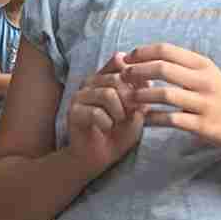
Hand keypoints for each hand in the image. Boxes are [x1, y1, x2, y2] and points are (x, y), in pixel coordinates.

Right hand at [69, 51, 142, 170]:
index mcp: (105, 77)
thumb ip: (140, 95)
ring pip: (107, 94)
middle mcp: (90, 82)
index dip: (135, 78)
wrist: (98, 157)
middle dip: (129, 99)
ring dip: (119, 112)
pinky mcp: (73, 112)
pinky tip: (106, 128)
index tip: (140, 95)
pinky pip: (96, 112)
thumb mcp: (137, 112)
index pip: (120, 62)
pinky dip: (107, 123)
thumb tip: (147, 81)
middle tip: (130, 114)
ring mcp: (79, 96)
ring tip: (118, 122)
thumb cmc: (119, 133)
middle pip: (116, 79)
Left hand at [118, 43, 220, 162]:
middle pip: (162, 69)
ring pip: (164, 94)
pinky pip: (170, 119)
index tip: (128, 58)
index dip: (142, 52)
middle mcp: (204, 81)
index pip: (167, 50)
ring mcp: (204, 104)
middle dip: (137, 71)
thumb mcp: (210, 75)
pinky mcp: (202, 125)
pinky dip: (153, 118)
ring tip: (129, 98)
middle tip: (123, 76)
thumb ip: (184, 66)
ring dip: (141, 95)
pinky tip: (144, 118)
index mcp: (204, 65)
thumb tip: (149, 57)